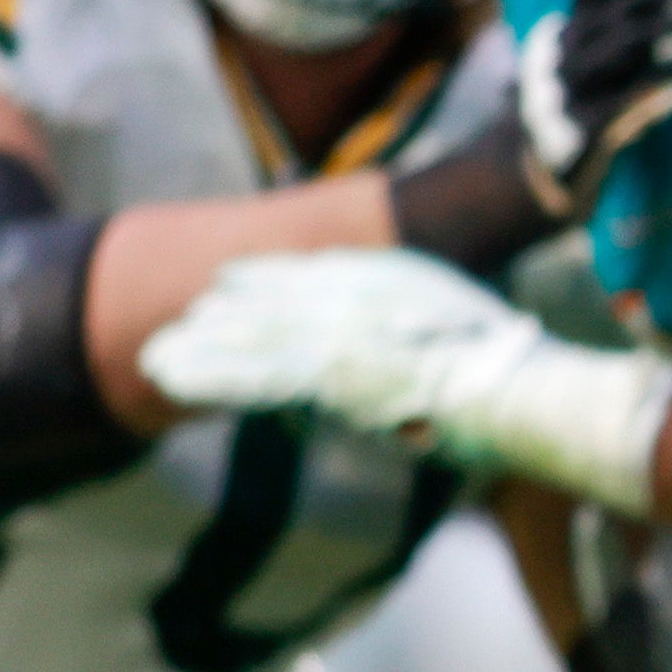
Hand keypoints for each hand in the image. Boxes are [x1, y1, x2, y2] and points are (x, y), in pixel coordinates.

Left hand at [141, 250, 671, 509]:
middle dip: (224, 317)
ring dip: (204, 350)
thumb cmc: (511, 373)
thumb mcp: (475, 337)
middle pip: (271, 305)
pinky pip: (252, 378)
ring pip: (252, 339)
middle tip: (180, 327)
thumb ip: (432, 334)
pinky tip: (170, 380)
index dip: (266, 283)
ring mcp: (334, 337)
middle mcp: (351, 302)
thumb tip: (424, 364)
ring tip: (157, 360)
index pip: (312, 280)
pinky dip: (210, 378)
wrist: (514, 391)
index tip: (228, 284)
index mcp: (384, 284)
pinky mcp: (323, 376)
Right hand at [520, 0, 671, 218]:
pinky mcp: (582, 128)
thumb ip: (615, 22)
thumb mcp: (587, 61)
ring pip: (628, 51)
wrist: (530, 177)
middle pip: (625, 12)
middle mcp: (562, 51)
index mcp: (566, 28)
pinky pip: (635, 101)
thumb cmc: (576, 111)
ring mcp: (568, 88)